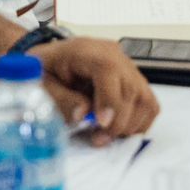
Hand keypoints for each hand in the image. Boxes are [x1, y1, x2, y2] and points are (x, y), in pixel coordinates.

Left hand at [32, 36, 159, 145]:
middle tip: (98, 138)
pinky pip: (148, 103)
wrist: (52, 61)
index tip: (101, 124)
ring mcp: (127, 66)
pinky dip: (138, 121)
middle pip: (131, 87)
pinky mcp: (134, 79)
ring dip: (129, 124)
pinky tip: (117, 127)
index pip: (108, 69)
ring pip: (145, 98)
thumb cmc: (45, 71)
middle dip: (118, 122)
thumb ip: (60, 99)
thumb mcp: (41, 85)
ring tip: (106, 135)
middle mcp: (112, 54)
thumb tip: (83, 114)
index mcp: (85, 50)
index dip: (110, 99)